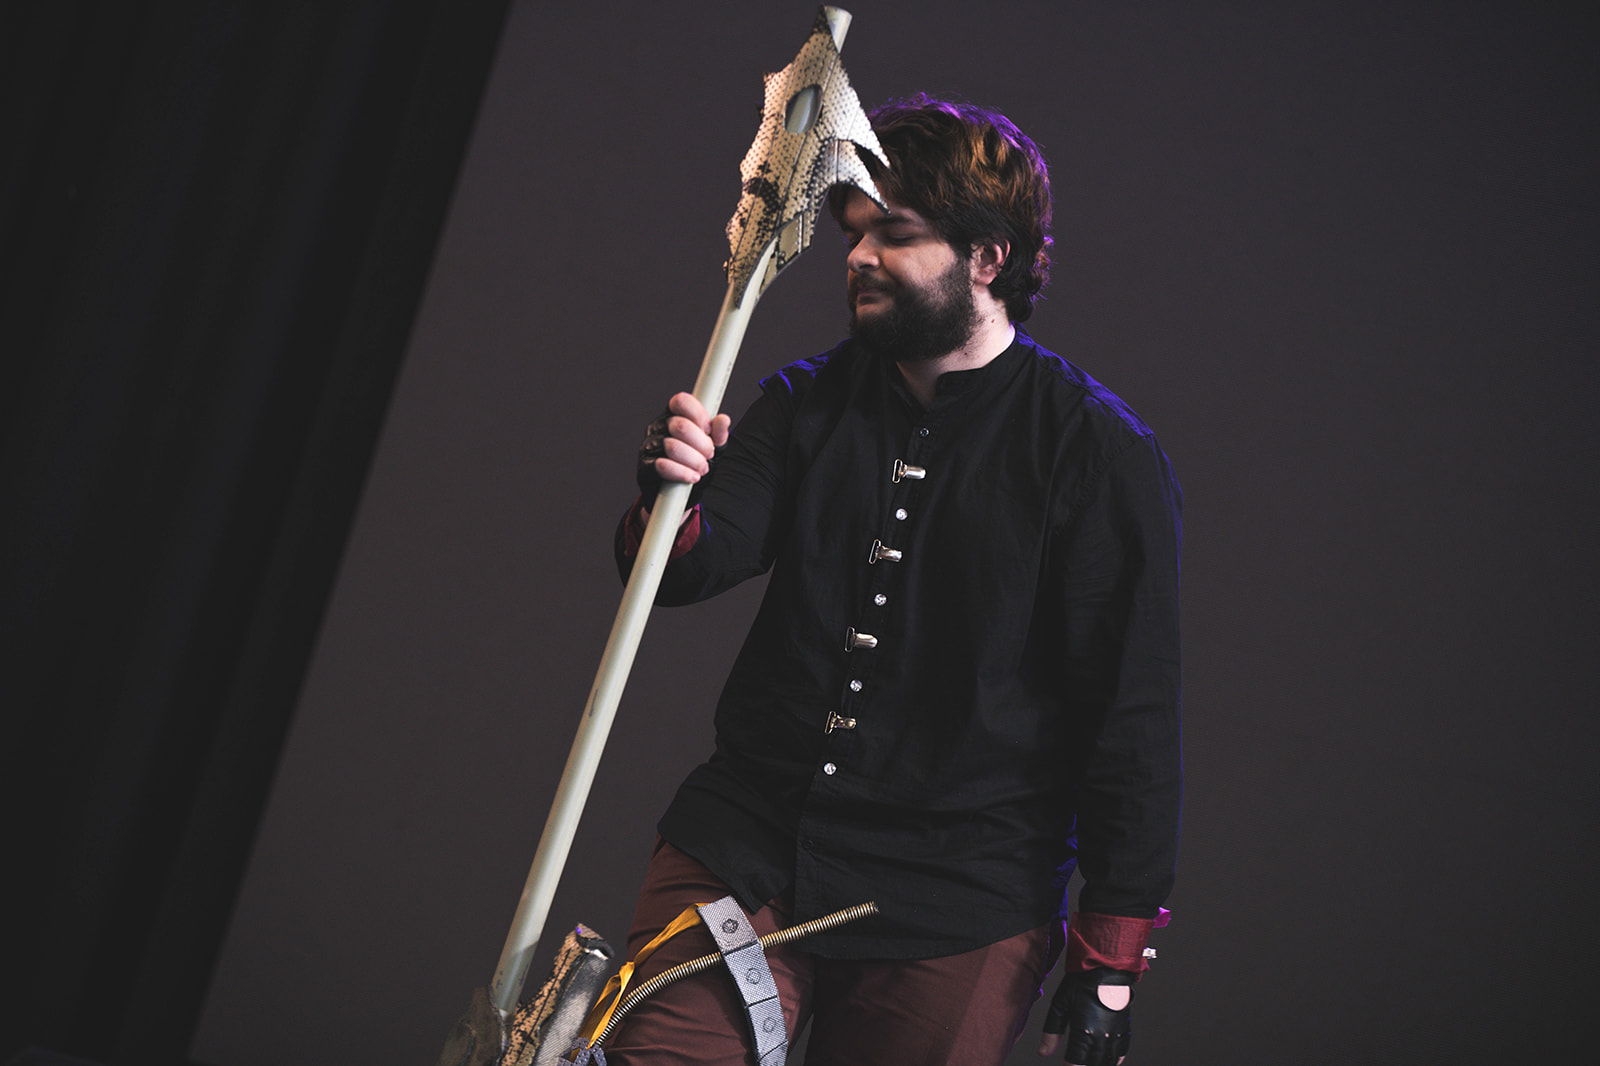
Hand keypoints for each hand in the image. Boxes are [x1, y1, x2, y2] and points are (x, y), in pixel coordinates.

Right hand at [637, 393, 729, 507]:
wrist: (683, 493)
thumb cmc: (696, 463)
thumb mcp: (713, 447)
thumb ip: (718, 434)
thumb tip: (723, 419)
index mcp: (674, 415)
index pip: (681, 401)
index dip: (698, 415)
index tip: (708, 430)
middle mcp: (658, 427)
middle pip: (680, 425)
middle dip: (701, 443)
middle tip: (709, 454)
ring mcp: (649, 445)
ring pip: (672, 447)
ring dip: (694, 461)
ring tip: (701, 468)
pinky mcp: (645, 466)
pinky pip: (662, 465)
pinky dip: (682, 473)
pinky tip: (692, 477)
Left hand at [1038, 969, 1133, 1064]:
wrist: (1106, 969)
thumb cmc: (1082, 983)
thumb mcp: (1060, 1005)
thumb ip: (1051, 1032)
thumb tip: (1043, 1053)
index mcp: (1084, 1033)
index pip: (1075, 1064)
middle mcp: (1102, 1038)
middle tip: (1073, 1064)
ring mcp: (1115, 1036)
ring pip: (1106, 1063)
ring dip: (1096, 1064)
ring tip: (1086, 1062)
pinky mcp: (1124, 1030)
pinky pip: (1120, 1054)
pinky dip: (1112, 1061)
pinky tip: (1105, 1060)